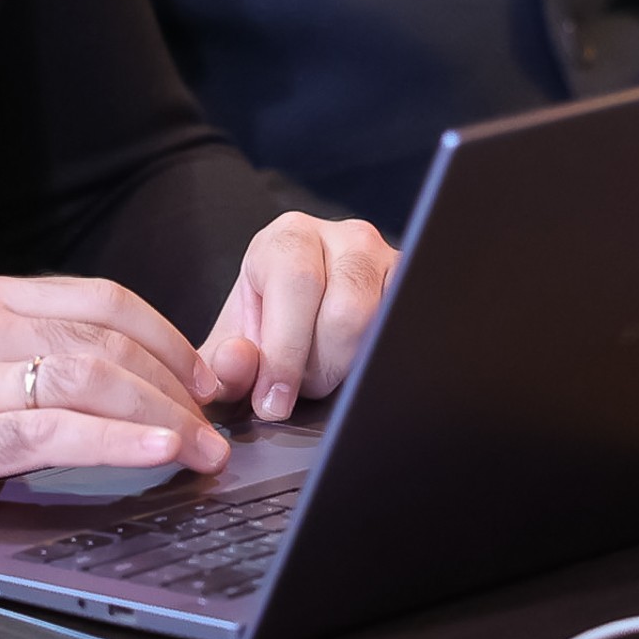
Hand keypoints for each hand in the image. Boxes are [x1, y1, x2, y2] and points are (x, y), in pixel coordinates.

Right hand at [0, 272, 232, 547]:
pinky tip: (154, 454)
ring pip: (88, 379)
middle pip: (106, 341)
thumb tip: (110, 382)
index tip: (201, 373)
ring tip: (200, 447)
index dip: (164, 335)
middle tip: (213, 421)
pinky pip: (52, 432)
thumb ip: (20, 354)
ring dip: (159, 415)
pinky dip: (114, 442)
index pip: (100, 299)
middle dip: (174, 383)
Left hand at [200, 213, 399, 422]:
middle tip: (302, 386)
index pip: (297, 283)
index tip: (273, 401)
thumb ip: (221, 364)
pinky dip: (379, 361)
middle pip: (346, 311)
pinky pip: (406, 331)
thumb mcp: (234, 347)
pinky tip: (356, 366)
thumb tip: (238, 361)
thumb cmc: (269, 328)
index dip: (285, 350)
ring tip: (327, 373)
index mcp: (289, 239)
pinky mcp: (416, 287)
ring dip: (351, 366)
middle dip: (319, 367)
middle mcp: (345, 237)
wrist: (303, 321)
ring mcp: (389, 260)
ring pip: (382, 325)